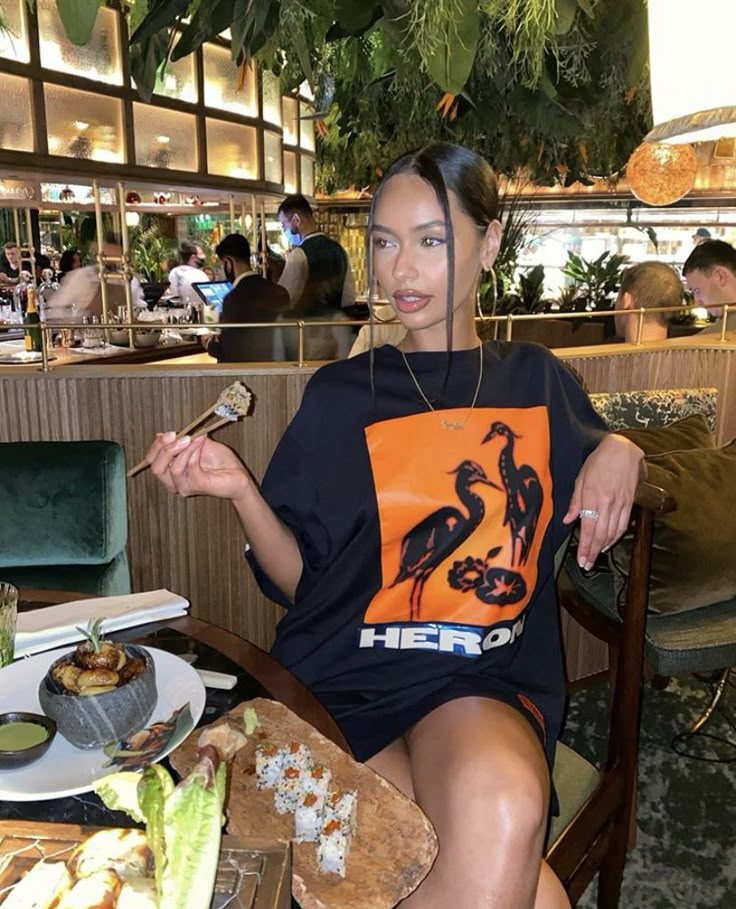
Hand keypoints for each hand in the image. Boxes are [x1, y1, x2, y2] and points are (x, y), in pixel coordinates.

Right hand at [146, 431, 249, 500]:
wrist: (238, 472)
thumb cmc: (219, 461)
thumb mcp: (196, 444)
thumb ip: (179, 440)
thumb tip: (160, 434)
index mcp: (170, 472)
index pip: (151, 460)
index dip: (157, 446)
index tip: (169, 433)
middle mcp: (174, 482)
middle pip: (156, 467)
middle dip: (166, 448)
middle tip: (181, 436)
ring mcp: (184, 486)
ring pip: (173, 468)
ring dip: (185, 449)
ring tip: (196, 438)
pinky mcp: (197, 486)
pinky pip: (189, 467)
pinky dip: (195, 452)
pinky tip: (202, 444)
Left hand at [563, 434, 643, 569]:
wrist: (623, 449)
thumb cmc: (598, 461)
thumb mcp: (580, 478)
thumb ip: (575, 501)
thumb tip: (569, 520)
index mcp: (592, 497)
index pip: (588, 529)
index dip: (585, 547)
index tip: (581, 560)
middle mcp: (607, 503)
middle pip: (601, 534)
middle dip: (593, 552)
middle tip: (586, 565)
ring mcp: (621, 504)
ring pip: (613, 532)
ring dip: (603, 547)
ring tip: (595, 557)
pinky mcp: (630, 502)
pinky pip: (624, 524)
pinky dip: (616, 537)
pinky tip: (608, 543)